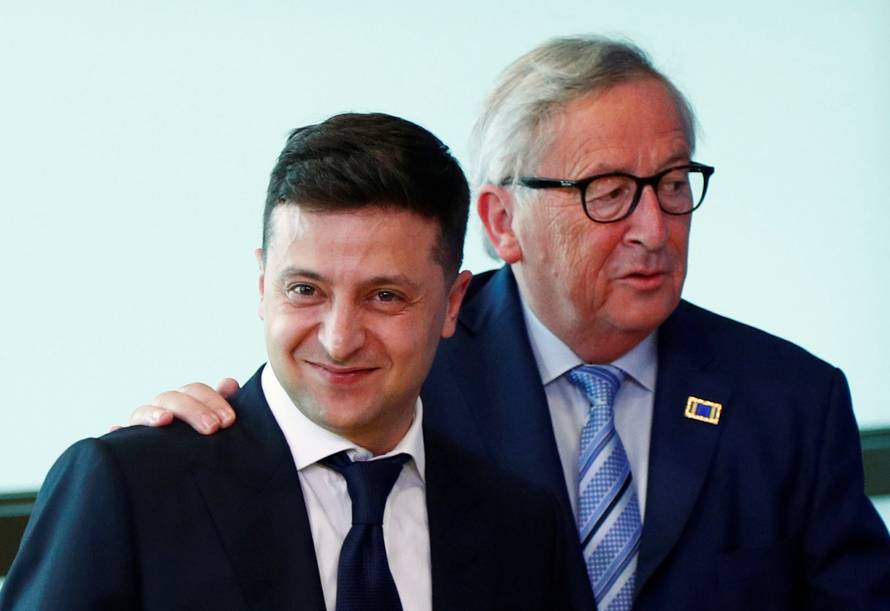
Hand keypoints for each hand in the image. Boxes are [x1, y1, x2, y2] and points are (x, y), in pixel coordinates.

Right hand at [121, 378, 239, 434]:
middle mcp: (162, 408)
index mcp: (184, 400)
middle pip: (172, 398)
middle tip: (212, 428)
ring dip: (153, 414)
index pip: (194, 390)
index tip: (229, 420)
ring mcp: (142, 424)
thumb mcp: (214, 421)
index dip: (213, 400)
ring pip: (143, 411)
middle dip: (193, 410)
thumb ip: (221, 403)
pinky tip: (116, 430)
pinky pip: (118, 436)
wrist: (185, 473)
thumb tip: (229, 383)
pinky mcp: (128, 444)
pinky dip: (116, 432)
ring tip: (165, 420)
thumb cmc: (203, 440)